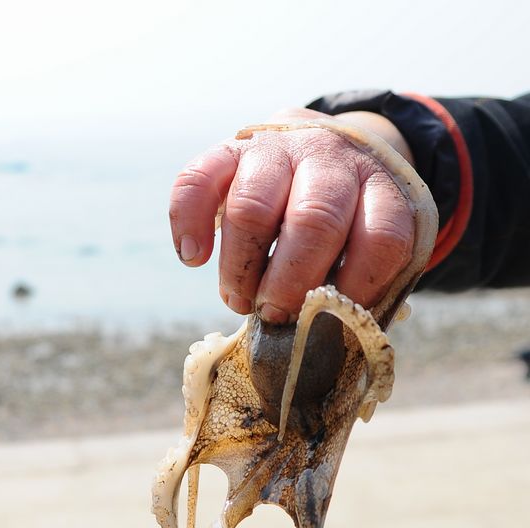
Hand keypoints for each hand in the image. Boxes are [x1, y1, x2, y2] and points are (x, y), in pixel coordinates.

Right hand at [170, 108, 415, 321]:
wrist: (326, 146)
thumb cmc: (348, 220)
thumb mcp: (368, 242)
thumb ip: (356, 283)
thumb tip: (327, 341)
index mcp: (380, 188)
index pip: (381, 237)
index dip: (358, 287)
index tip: (334, 320)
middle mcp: (331, 160)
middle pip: (313, 220)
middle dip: (290, 283)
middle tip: (275, 316)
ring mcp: (278, 150)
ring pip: (252, 206)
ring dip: (240, 267)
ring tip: (240, 301)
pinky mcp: (231, 148)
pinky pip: (198, 179)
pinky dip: (188, 221)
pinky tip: (194, 257)